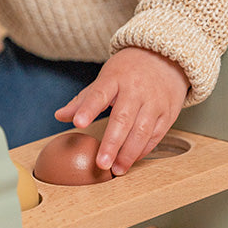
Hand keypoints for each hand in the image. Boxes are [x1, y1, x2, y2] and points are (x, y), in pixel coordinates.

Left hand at [55, 47, 188, 175]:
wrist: (165, 58)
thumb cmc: (129, 71)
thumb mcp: (105, 78)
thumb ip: (83, 100)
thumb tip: (59, 116)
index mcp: (115, 78)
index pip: (99, 94)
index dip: (88, 109)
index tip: (79, 123)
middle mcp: (136, 90)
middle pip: (123, 119)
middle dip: (111, 143)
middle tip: (101, 163)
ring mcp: (154, 102)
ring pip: (142, 131)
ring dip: (128, 153)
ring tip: (116, 169)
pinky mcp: (168, 113)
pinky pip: (156, 136)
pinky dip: (143, 150)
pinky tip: (131, 160)